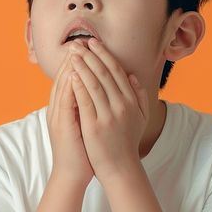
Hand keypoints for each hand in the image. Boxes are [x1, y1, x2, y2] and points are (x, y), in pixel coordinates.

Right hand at [46, 52, 93, 186]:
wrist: (71, 175)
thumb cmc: (82, 151)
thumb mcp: (85, 123)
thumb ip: (88, 106)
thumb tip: (99, 90)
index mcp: (64, 107)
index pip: (69, 78)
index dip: (78, 62)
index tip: (89, 47)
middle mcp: (58, 108)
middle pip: (63, 77)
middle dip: (73, 59)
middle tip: (82, 41)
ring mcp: (57, 116)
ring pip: (62, 86)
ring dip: (70, 67)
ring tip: (79, 50)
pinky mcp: (61, 124)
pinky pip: (64, 101)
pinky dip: (69, 86)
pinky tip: (76, 74)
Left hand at [68, 38, 148, 182]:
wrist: (121, 168)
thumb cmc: (127, 143)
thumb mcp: (140, 118)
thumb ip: (139, 96)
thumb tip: (132, 76)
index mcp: (131, 101)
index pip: (117, 71)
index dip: (104, 55)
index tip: (93, 43)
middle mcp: (122, 105)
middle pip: (104, 73)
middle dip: (90, 55)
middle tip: (78, 43)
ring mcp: (108, 115)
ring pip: (94, 83)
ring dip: (82, 65)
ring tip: (72, 54)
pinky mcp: (95, 126)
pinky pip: (85, 101)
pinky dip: (79, 85)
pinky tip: (72, 74)